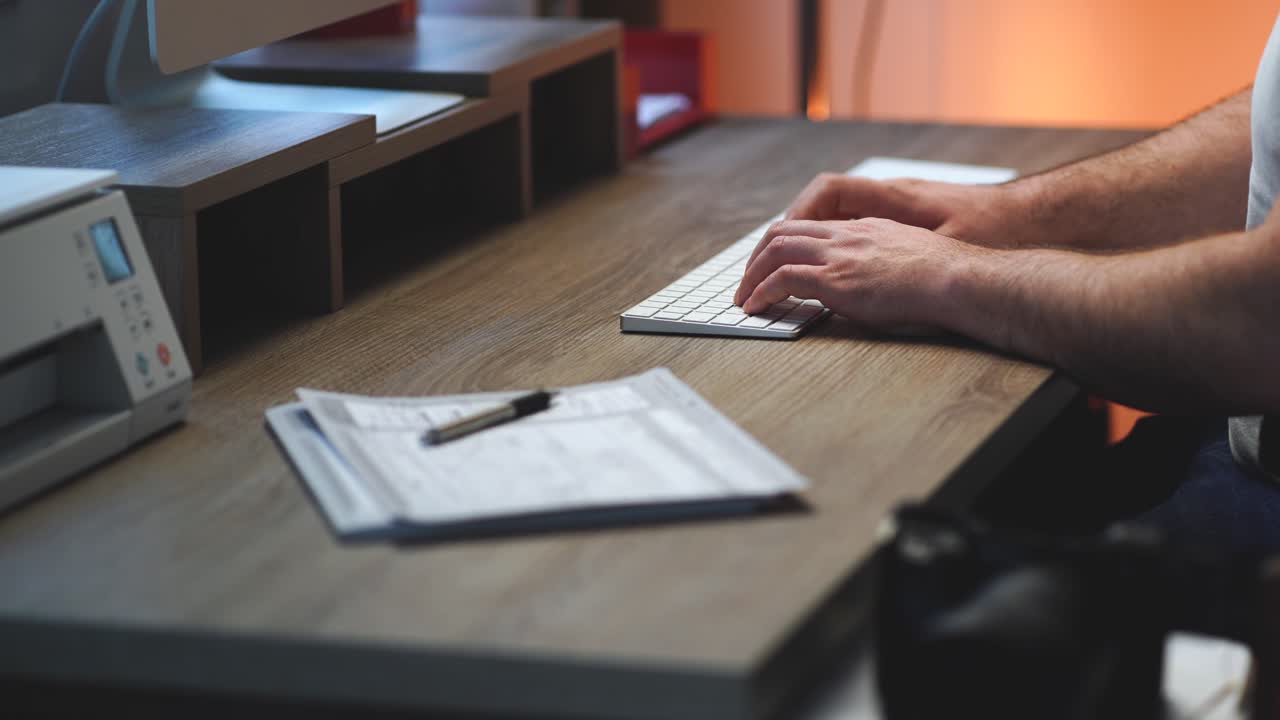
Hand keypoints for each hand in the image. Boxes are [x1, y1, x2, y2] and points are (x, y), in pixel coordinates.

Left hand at [734, 217, 985, 334]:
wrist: (958, 279)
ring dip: (752, 275)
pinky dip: (762, 292)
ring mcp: (839, 255)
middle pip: (784, 232)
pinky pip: (784, 279)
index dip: (784, 244)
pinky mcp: (836, 279)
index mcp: (863, 228)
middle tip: (748, 281)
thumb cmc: (945, 277)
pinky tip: (755, 307)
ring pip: (776, 250)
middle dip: (758, 257)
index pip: (810, 227)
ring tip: (744, 298)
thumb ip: (881, 262)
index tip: (773, 264)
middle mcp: (846, 235)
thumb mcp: (907, 258)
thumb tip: (870, 282)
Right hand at [779, 172, 1024, 247]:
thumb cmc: (994, 228)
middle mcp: (888, 200)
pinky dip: (828, 246)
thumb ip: (895, 261)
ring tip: (778, 269)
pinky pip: (850, 229)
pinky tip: (823, 269)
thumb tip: (852, 277)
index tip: (777, 247)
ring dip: (803, 241)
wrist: (1029, 217)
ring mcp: (893, 211)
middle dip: (784, 236)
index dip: (796, 216)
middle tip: (761, 268)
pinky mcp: (901, 224)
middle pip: (819, 205)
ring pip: (832, 219)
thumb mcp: (945, 247)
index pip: (828, 191)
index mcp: (893, 198)